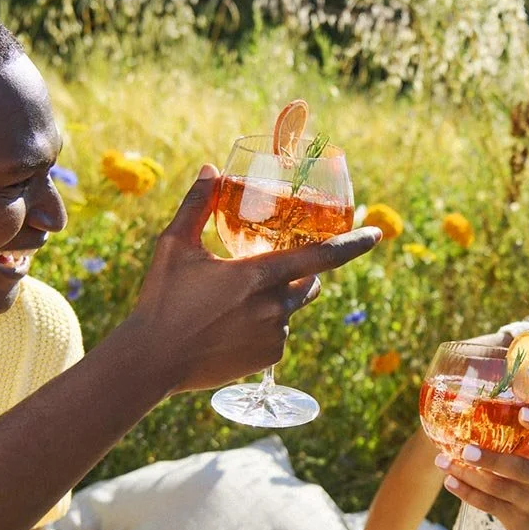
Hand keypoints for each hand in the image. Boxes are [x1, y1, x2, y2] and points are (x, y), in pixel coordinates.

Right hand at [128, 166, 381, 393]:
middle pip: (310, 282)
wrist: (151, 361)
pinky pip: (278, 333)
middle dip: (302, 271)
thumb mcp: (174, 246)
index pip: (322, 255)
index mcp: (258, 275)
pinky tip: (230, 327)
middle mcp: (274, 306)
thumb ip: (196, 204)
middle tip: (271, 265)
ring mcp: (273, 335)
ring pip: (291, 308)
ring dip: (277, 299)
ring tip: (235, 302)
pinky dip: (265, 325)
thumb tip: (211, 168)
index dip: (354, 243)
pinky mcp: (268, 357)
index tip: (377, 233)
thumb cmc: (162, 300)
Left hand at [437, 408, 528, 529]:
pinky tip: (449, 480)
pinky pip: (487, 504)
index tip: (522, 412)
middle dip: (489, 460)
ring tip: (442, 461)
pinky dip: (466, 492)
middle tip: (465, 450)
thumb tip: (483, 403)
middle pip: (517, 468)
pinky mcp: (515, 518)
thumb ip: (522, 438)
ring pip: (495, 487)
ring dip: (466, 474)